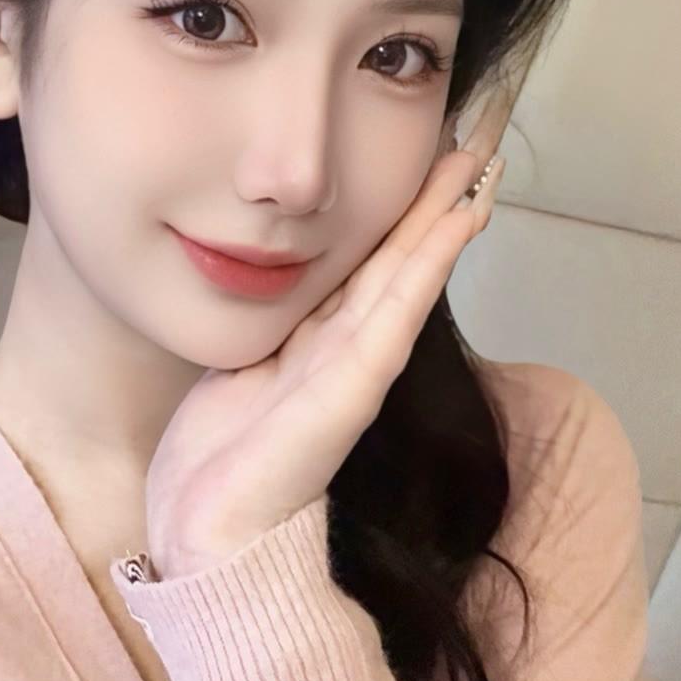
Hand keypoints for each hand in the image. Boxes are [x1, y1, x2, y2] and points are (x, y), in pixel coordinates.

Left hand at [144, 90, 510, 577]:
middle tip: (467, 144)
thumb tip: (249, 288)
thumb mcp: (233, 374)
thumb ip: (257, 339)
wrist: (206, 536)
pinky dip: (427, 265)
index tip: (417, 164)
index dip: (393, 219)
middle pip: (394, 265)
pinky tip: (455, 223)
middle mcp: (341, 356)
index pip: (363, 271)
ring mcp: (351, 373)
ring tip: (474, 167)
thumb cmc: (214, 465)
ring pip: (404, 279)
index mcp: (311, 350)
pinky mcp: (348, 392)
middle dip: (429, 207)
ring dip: (441, 222)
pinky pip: (393, 314)